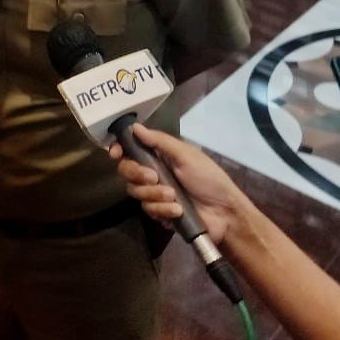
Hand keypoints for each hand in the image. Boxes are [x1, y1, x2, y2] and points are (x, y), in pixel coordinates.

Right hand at [111, 123, 248, 244]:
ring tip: (174, 197)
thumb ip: (159, 141)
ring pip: (136, 192)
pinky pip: (149, 209)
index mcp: (159, 156)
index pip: (131, 150)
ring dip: (155, 194)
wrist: (224, 213)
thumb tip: (134, 126)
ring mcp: (155, 194)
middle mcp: (153, 173)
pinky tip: (178, 210)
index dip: (120, 150)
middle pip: (127, 171)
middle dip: (137, 174)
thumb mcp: (186, 155)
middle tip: (154, 178)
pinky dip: (163, 210)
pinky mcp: (159, 212)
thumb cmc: (208, 178)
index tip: (116, 153)